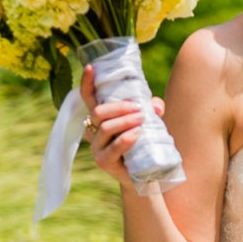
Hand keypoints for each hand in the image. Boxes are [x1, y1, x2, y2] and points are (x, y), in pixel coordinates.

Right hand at [80, 66, 165, 189]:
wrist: (145, 174)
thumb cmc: (143, 142)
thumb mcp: (148, 121)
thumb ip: (152, 108)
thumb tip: (156, 105)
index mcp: (101, 118)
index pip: (88, 97)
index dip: (86, 82)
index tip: (91, 67)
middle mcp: (94, 131)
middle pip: (98, 111)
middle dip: (119, 107)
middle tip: (139, 108)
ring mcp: (97, 147)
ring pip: (105, 127)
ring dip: (124, 121)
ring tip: (141, 119)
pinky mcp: (104, 161)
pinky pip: (113, 148)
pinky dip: (125, 139)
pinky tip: (137, 134)